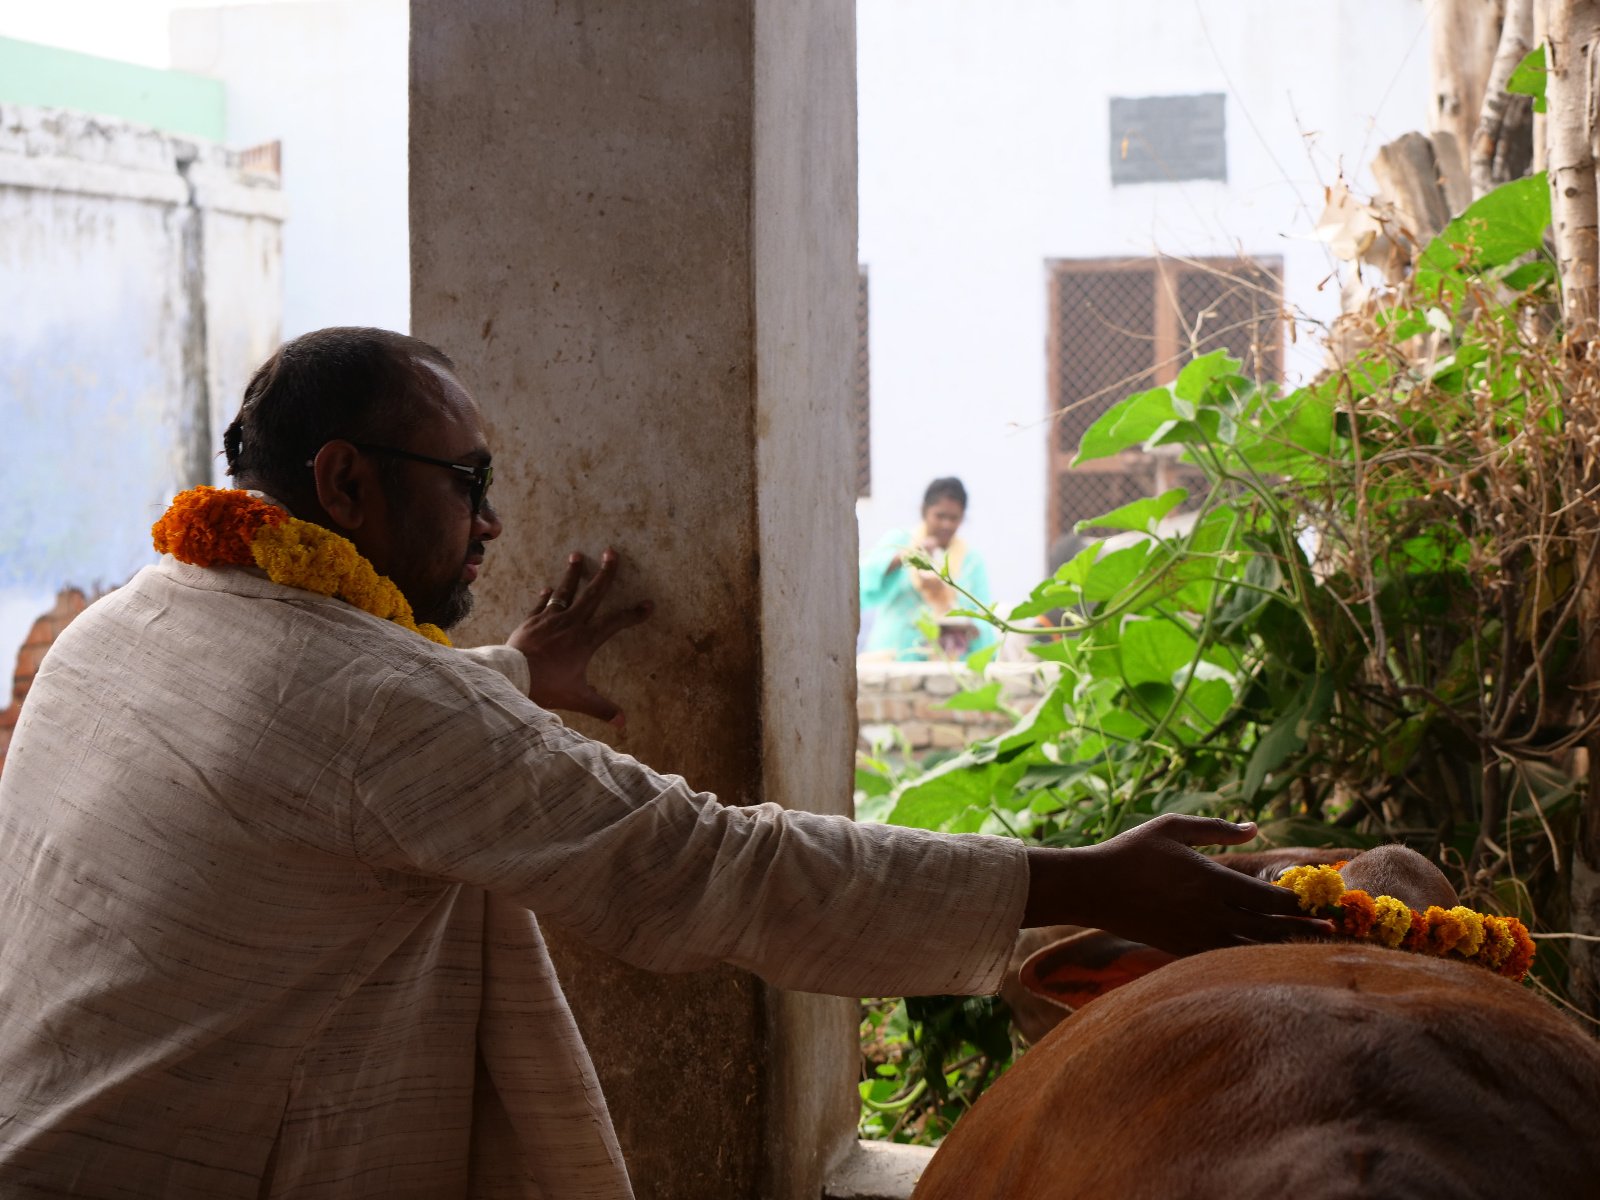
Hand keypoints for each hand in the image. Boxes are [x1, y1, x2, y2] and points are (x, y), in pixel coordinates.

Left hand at [506, 549, 652, 727]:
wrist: (512, 677)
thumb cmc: (547, 687)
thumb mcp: (578, 698)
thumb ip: (602, 708)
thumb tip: (623, 724)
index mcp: (586, 640)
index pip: (616, 623)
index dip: (633, 614)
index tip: (648, 604)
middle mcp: (570, 623)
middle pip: (592, 594)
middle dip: (605, 574)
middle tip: (612, 552)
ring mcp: (549, 620)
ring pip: (565, 591)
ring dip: (573, 574)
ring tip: (577, 555)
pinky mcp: (531, 622)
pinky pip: (541, 605)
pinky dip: (545, 596)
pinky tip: (547, 587)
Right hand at [1021, 814, 1332, 956]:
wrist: (1093, 888)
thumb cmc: (1132, 850)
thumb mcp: (1174, 827)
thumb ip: (1217, 828)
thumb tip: (1255, 828)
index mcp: (1212, 880)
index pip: (1269, 897)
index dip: (1301, 902)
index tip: (1324, 902)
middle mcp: (1210, 911)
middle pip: (1269, 926)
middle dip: (1303, 928)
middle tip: (1333, 930)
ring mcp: (1195, 934)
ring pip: (1250, 946)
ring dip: (1280, 946)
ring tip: (1306, 946)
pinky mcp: (1181, 949)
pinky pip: (1224, 957)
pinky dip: (1248, 957)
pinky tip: (1262, 955)